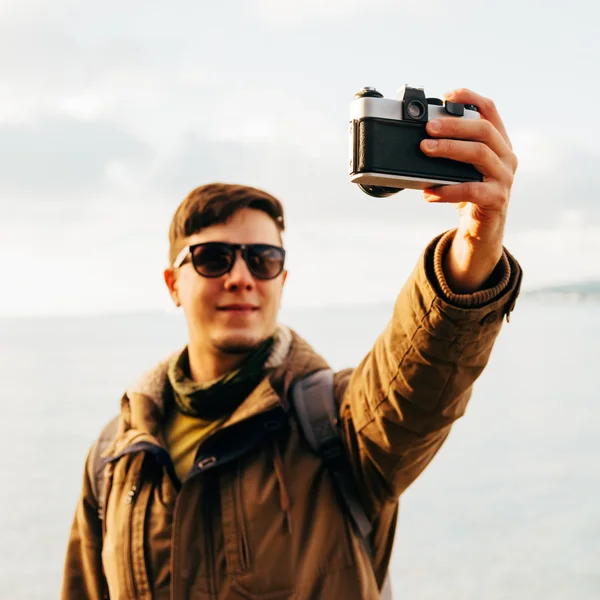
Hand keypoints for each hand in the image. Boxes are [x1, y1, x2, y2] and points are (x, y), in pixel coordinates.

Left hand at [420, 89, 517, 292]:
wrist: (481, 227)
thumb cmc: (469, 192)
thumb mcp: (462, 167)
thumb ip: (451, 151)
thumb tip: (419, 139)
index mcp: (499, 142)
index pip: (490, 110)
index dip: (470, 98)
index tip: (447, 95)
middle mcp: (506, 156)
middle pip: (483, 130)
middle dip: (453, 125)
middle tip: (427, 128)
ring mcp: (504, 177)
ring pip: (479, 154)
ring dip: (449, 149)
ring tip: (424, 150)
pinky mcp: (497, 199)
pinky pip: (472, 190)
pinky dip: (447, 190)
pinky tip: (429, 192)